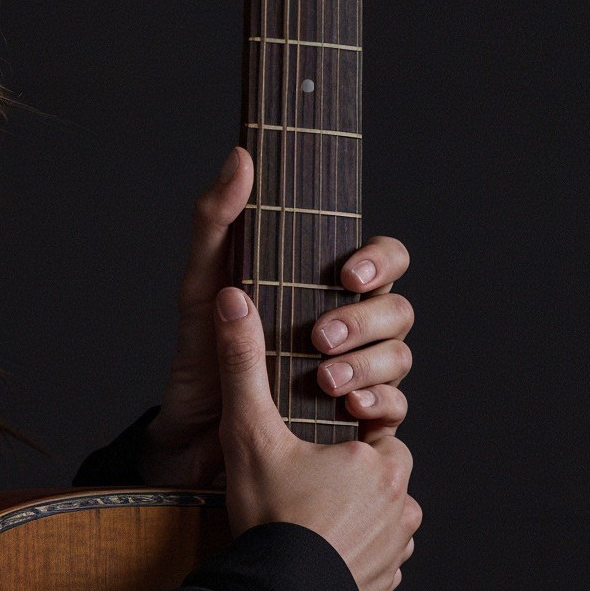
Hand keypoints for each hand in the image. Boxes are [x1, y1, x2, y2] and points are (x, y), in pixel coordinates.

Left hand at [139, 148, 417, 483]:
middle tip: (319, 339)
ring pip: (399, 357)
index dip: (379, 259)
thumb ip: (216, 219)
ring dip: (368, 366)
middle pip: (397, 308)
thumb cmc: (201, 351)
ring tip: (324, 383)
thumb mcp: (202, 283)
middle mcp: (350, 326)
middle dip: (364, 321)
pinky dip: (378, 406)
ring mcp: (357, 372)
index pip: (384, 257)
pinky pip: (394, 410)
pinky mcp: (354, 419)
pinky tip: (348, 410)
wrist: (191, 432)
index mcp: (325, 287)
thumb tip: (241, 157)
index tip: (347, 275)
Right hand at [212, 286, 418, 590]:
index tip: (316, 447)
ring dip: (355, 519)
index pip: (376, 428)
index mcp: (379, 461)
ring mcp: (396, 549)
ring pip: (383, 519)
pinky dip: (354, 558)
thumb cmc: (268, 518)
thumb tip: (234, 300)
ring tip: (308, 524)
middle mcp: (400, 504)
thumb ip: (243, 365)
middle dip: (352, 478)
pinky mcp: (385, 585)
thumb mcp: (250, 434)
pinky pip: (377, 563)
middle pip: (382, 475)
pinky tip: (318, 558)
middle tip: (305, 488)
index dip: (345, 432)